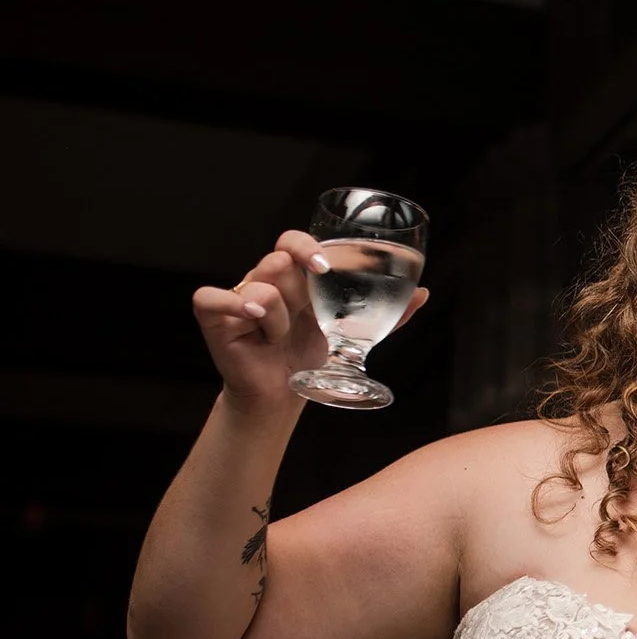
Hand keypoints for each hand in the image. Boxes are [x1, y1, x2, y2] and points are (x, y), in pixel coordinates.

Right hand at [193, 231, 428, 413]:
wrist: (281, 396)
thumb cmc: (310, 357)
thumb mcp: (351, 334)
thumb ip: (386, 315)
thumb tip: (423, 294)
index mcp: (294, 278)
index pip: (292, 242)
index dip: (307, 247)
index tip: (327, 266)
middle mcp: (264, 281)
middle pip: (277, 262)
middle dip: (297, 284)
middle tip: (309, 301)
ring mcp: (238, 296)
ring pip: (258, 286)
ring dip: (277, 316)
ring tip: (279, 338)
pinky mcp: (214, 317)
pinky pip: (211, 298)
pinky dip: (233, 305)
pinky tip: (252, 318)